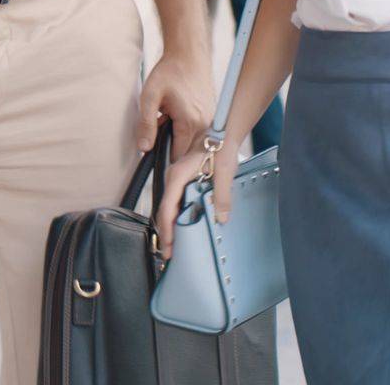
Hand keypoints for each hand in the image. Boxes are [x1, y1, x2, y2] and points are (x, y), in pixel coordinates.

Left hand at [135, 49, 211, 160]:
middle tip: (158, 125)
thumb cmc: (170, 71)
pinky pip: (196, 129)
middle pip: (185, 149)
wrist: (188, 54)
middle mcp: (205, 124)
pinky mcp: (210, 114)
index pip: (177, 154)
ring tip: (166, 115)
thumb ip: (146, 124)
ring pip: (190, 139)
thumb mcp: (150, 96)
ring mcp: (210, 120)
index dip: (162, 153)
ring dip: (176, 133)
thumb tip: (143, 148)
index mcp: (191, 123)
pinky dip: (184, 126)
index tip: (152, 148)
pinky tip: (174, 112)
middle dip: (170, 142)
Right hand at [155, 140, 238, 258]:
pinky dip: (176, 216)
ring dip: (171, 226)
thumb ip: (222, 196)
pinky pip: (175, 201)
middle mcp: (174, 177)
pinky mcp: (184, 180)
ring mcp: (177, 179)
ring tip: (176, 246)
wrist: (223, 132)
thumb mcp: (224, 172)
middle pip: (164, 209)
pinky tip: (184, 227)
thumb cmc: (221, 148)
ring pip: (169, 206)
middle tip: (170, 255)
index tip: (169, 248)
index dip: (167, 229)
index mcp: (179, 176)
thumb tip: (220, 218)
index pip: (167, 207)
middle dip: (166, 233)